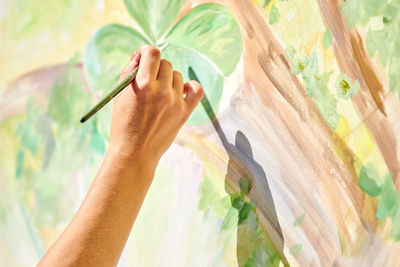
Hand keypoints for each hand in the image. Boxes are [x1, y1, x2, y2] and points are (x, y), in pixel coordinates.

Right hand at [108, 45, 203, 167]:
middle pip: (165, 63)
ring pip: (178, 75)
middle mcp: (161, 91)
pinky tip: (181, 90)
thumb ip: (129, 71)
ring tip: (159, 93)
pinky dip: (190, 87)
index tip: (144, 58)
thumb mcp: (120, 94)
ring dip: (169, 80)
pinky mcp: (184, 113)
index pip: (152, 52)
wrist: (134, 152)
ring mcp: (175, 102)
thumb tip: (141, 54)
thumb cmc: (123, 123)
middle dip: (156, 69)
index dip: (146, 52)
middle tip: (149, 82)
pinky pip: (196, 90)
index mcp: (142, 84)